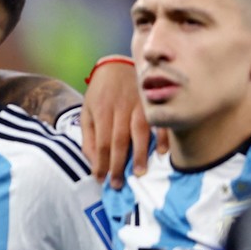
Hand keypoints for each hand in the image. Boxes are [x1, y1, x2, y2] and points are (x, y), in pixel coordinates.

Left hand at [81, 56, 159, 189]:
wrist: (118, 65)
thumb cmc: (100, 93)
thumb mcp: (87, 111)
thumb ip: (89, 137)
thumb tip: (93, 162)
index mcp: (102, 112)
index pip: (102, 143)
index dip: (101, 163)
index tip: (101, 180)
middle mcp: (120, 109)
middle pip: (119, 140)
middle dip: (119, 165)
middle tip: (119, 184)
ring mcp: (139, 105)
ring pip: (140, 132)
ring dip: (141, 154)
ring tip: (140, 173)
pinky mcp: (153, 102)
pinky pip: (160, 121)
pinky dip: (163, 137)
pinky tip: (163, 152)